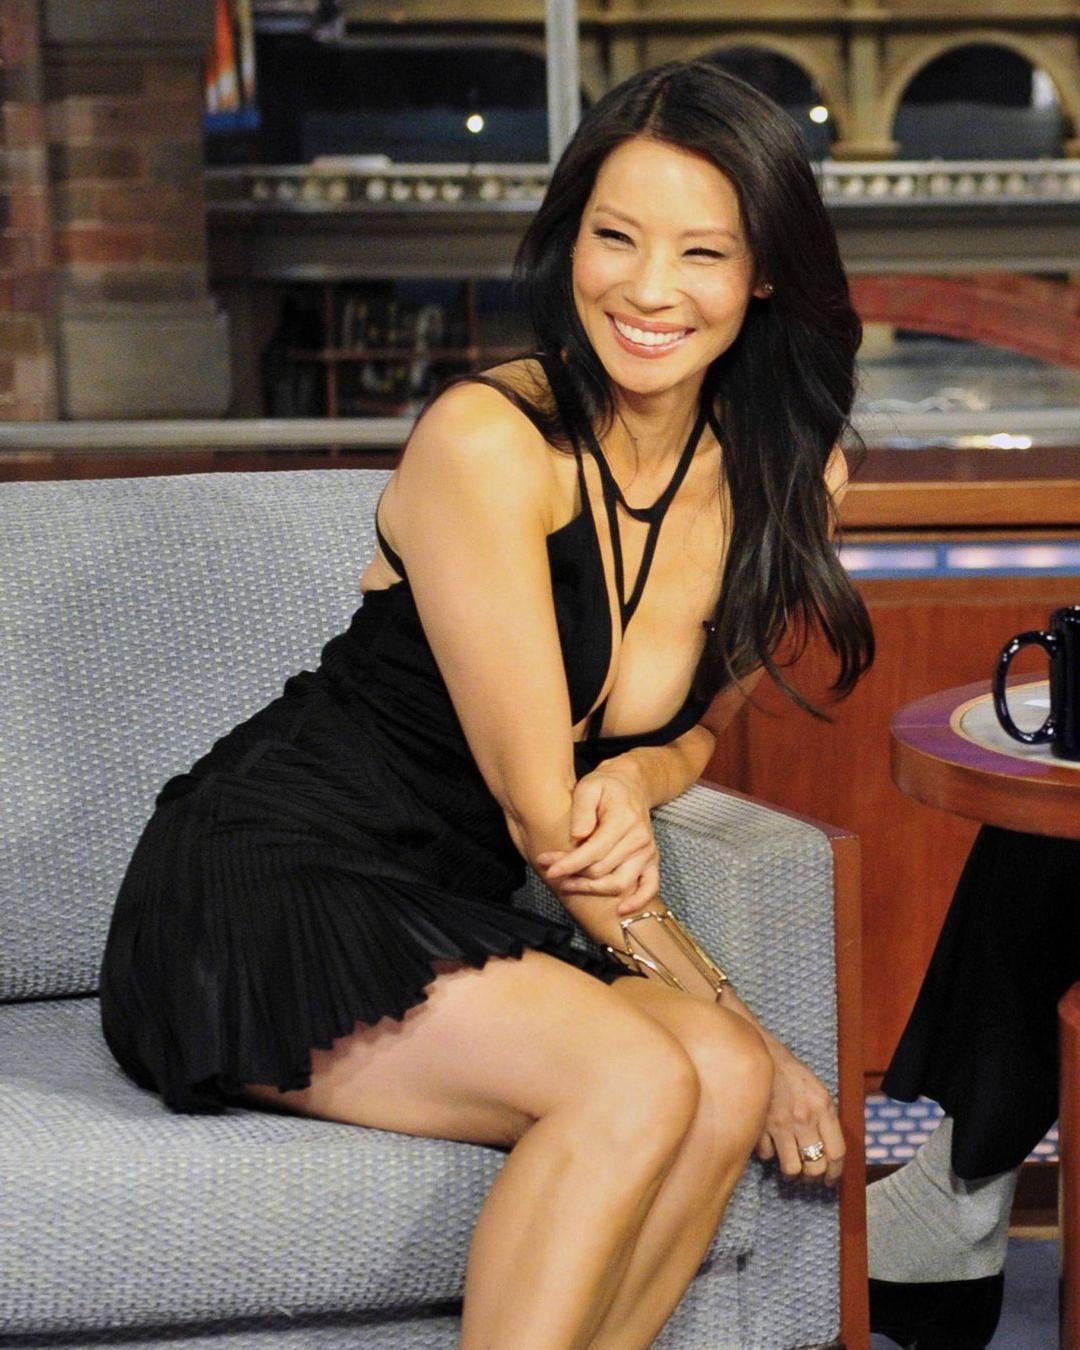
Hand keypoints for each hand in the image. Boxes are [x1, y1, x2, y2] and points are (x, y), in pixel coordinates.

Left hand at [535, 766, 658, 915]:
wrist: (631, 785)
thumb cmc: (606, 787)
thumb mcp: (589, 787)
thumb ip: (582, 810)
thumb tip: (578, 836)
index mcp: (623, 820)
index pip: (593, 851)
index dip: (570, 863)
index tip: (549, 868)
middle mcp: (639, 839)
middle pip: (602, 869)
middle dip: (573, 874)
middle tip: (550, 872)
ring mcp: (647, 851)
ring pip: (619, 882)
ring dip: (592, 890)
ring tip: (568, 886)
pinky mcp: (651, 860)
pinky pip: (650, 886)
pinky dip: (638, 900)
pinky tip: (621, 910)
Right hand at [755, 1042, 844, 1185]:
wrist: (758, 1053)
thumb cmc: (790, 1071)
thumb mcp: (817, 1089)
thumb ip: (825, 1116)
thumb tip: (828, 1148)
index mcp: (823, 1108)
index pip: (837, 1152)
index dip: (836, 1172)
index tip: (831, 1180)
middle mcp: (804, 1120)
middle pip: (815, 1166)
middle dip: (814, 1177)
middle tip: (809, 1176)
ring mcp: (780, 1125)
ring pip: (791, 1169)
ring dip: (792, 1173)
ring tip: (790, 1168)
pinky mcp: (759, 1127)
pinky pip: (766, 1155)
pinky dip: (768, 1154)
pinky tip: (769, 1146)